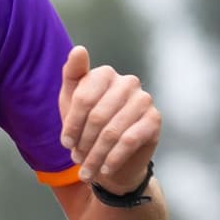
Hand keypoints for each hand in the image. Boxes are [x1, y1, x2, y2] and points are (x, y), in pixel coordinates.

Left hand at [58, 45, 160, 191]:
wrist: (112, 158)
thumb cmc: (87, 127)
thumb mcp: (71, 102)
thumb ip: (72, 74)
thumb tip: (79, 49)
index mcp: (105, 74)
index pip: (83, 98)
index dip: (72, 124)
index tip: (65, 143)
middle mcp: (127, 82)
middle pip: (97, 116)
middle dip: (84, 142)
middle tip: (77, 159)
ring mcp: (144, 99)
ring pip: (112, 131)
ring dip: (96, 155)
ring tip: (87, 169)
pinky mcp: (155, 119)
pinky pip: (130, 140)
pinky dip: (113, 158)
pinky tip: (105, 170)